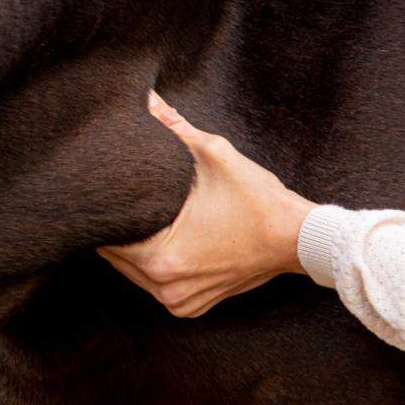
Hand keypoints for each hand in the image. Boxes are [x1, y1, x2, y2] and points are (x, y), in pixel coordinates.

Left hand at [95, 91, 317, 316]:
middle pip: (114, 256)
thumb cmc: (258, 199)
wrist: (297, 238)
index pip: (108, 235)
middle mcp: (165, 287)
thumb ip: (175, 127)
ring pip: (133, 272)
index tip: (109, 190)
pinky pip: (156, 284)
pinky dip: (157, 264)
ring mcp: (179, 301)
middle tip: (125, 198)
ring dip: (135, 247)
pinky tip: (168, 238)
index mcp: (161, 257)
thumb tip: (148, 100)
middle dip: (119, 227)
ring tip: (148, 215)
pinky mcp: (191, 305)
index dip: (107, 209)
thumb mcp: (215, 155)